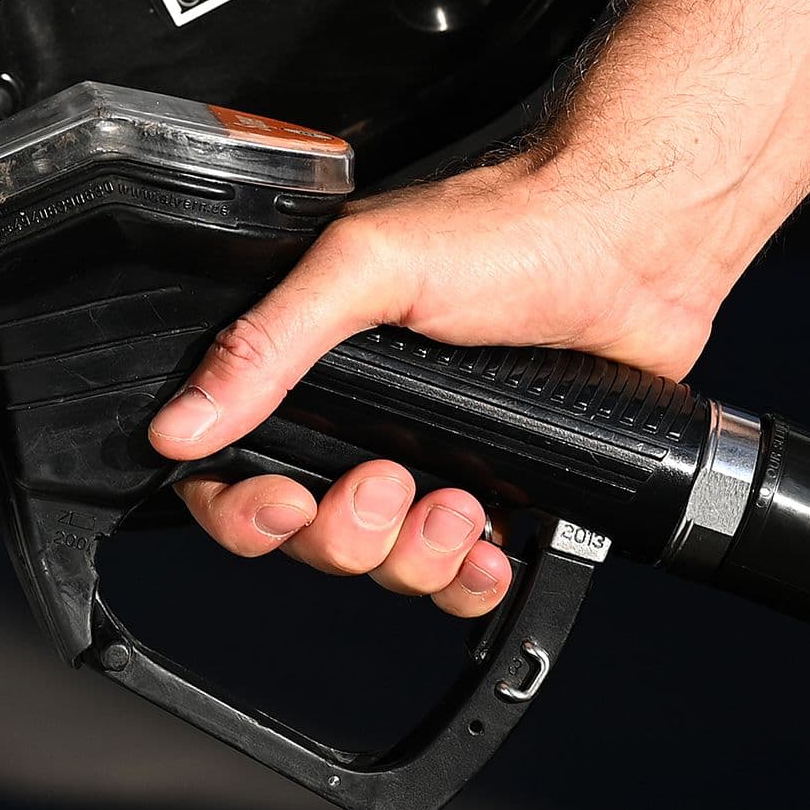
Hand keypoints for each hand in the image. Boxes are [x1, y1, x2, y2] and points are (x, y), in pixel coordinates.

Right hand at [145, 146, 719, 615]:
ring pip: (383, 564)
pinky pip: (459, 572)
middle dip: (345, 534)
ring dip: (414, 559)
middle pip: (308, 534)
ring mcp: (427, 452)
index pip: (230, 464)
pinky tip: (491, 549)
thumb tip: (180, 421)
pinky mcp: (495, 482)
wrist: (629, 246)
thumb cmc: (502, 228)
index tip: (285, 504)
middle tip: (390, 482)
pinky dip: (470, 580)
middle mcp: (357, 413)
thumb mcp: (364, 270)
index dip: (244, 509)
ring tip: (460, 506)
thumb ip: (267, 345)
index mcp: (306, 360)